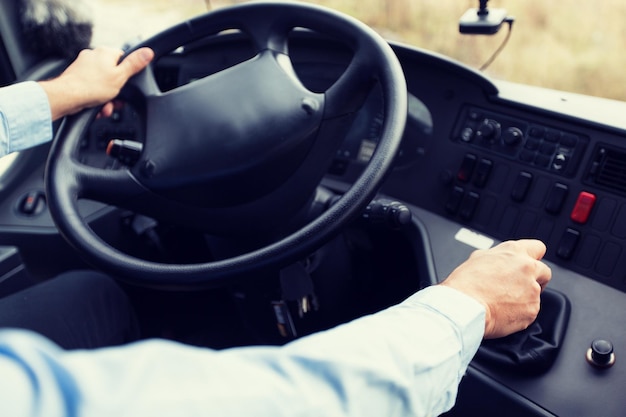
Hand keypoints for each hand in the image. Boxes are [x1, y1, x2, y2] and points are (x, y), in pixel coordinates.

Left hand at [39, 46, 154, 120]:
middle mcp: (93, 56)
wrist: (66, 97)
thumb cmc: (91, 87)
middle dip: (116, 91)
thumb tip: (148, 51)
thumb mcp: (120, 77)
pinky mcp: (76, 78)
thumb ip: (134, 64)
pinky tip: (96, 107)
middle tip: (115, 100)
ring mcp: (83, 67)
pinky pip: (92, 89)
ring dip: (107, 98)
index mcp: (105, 53)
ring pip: (103, 84)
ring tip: (104, 106)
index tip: (126, 84)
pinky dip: (96, 99)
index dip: (127, 74)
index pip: (124, 59)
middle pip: (113, 74)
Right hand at [440, 239, 551, 338]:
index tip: (530, 264)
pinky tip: (503, 312)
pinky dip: (520, 314)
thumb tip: (501, 260)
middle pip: (544, 272)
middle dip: (535, 279)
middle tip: (519, 287)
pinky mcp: (532, 310)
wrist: (464, 307)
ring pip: (535, 294)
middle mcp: (527, 268)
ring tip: (502, 302)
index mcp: (513, 251)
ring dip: (524, 298)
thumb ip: (497, 256)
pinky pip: (530, 312)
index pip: (538, 247)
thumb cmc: (466, 284)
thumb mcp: (478, 258)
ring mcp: (532, 289)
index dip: (533, 257)